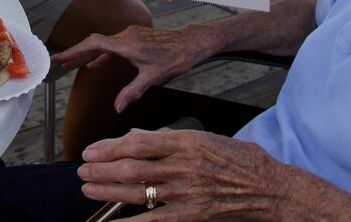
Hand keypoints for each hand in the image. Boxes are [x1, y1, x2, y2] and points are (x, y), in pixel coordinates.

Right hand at [53, 25, 210, 111]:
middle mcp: (126, 35)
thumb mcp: (153, 78)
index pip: (93, 44)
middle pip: (94, 43)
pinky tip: (95, 64)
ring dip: (87, 53)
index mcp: (126, 44)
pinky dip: (100, 54)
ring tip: (70, 64)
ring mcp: (131, 34)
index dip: (75, 50)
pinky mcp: (136, 37)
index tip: (61, 58)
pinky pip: (112, 44)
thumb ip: (132, 92)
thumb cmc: (175, 58)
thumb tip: (117, 107)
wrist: (193, 42)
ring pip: (102, 43)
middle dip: (75, 53)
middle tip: (57, 63)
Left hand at [78, 130, 290, 220]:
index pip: (138, 142)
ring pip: (137, 192)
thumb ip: (169, 138)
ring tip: (88, 188)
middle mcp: (183, 166)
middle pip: (132, 168)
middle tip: (82, 169)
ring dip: (108, 191)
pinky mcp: (191, 215)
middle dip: (102, 169)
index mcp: (186, 141)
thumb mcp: (204, 137)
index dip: (110, 147)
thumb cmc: (238, 160)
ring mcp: (186, 192)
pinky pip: (153, 221)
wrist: (268, 187)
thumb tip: (138, 138)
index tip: (92, 149)